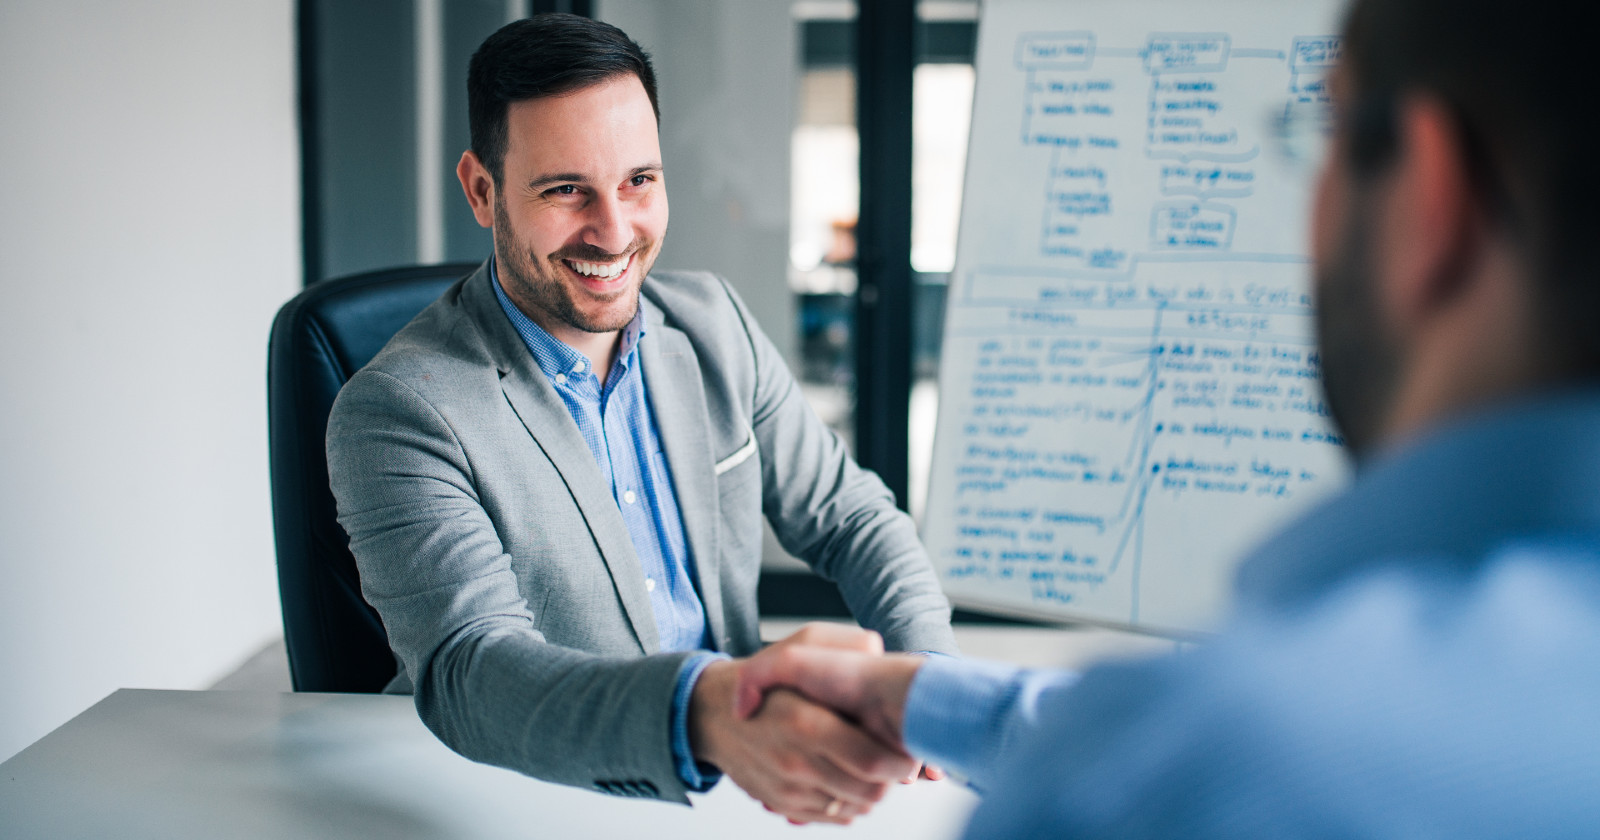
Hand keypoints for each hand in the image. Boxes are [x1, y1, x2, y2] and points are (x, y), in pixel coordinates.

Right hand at [689, 624, 915, 824]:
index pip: (872, 761)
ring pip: (854, 807)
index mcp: (806, 722)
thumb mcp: (803, 644)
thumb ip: (845, 645)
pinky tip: (851, 778)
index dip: (901, 760)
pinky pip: (833, 816)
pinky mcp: (784, 804)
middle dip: (893, 778)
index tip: (910, 747)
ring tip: (875, 767)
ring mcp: (788, 788)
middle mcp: (796, 762)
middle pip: (869, 791)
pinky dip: (850, 803)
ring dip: (873, 792)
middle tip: (899, 759)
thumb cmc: (763, 680)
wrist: (711, 713)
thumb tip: (879, 655)